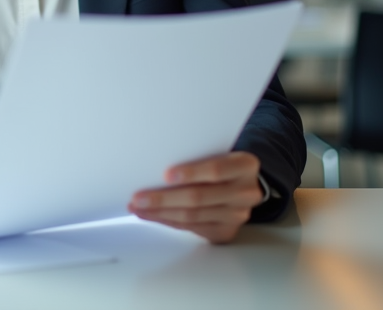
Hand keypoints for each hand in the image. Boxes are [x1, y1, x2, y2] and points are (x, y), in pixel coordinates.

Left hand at [128, 151, 263, 243]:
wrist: (244, 183)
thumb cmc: (222, 163)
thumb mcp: (217, 151)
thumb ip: (197, 155)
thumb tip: (155, 163)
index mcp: (245, 166)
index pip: (216, 170)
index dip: (191, 172)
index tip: (166, 174)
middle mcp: (245, 192)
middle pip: (199, 197)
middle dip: (164, 198)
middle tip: (139, 197)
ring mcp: (237, 215)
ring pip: (192, 216)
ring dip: (160, 213)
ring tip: (138, 207)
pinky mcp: (225, 231)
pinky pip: (191, 227)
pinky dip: (168, 221)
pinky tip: (151, 215)